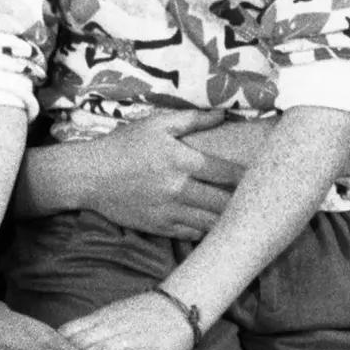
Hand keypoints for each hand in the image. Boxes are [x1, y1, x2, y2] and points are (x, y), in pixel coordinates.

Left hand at [60, 291, 196, 349]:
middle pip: (80, 344)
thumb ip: (95, 325)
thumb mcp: (116, 312)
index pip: (71, 330)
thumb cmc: (146, 312)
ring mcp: (130, 340)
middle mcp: (113, 326)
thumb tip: (68, 339)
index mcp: (104, 316)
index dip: (56, 348)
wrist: (180, 308)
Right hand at [82, 110, 240, 239]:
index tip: (258, 176)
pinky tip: (214, 225)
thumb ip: (192, 120)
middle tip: (255, 199)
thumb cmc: (125, 145)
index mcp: (182, 161)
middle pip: (224, 203)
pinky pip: (193, 234)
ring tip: (241, 216)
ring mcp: (170, 212)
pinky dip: (207, 230)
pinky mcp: (161, 227)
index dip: (245, 176)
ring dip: (228, 220)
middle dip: (242, 202)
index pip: (226, 173)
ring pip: (211, 223)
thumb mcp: (156, 124)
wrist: (92, 175)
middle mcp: (180, 189)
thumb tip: (222, 114)